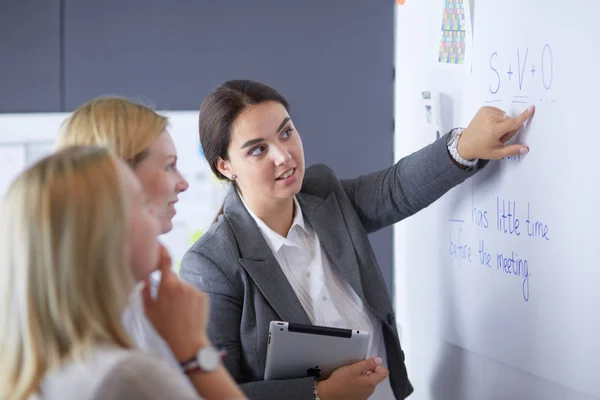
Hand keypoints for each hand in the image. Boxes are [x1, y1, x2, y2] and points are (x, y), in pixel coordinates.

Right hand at [142, 244, 210, 360]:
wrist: (188, 341)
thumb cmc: (165, 327)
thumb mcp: (149, 311)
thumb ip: (145, 292)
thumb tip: (144, 279)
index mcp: (167, 286)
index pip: (166, 262)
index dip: (162, 252)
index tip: (160, 244)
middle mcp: (182, 284)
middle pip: (174, 278)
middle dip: (169, 286)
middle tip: (167, 304)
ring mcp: (194, 289)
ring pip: (184, 287)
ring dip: (180, 295)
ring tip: (178, 312)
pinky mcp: (204, 295)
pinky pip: (194, 293)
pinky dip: (190, 300)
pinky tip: (187, 313)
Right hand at [316, 357, 388, 399]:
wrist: (329, 394)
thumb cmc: (340, 381)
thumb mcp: (354, 368)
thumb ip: (368, 364)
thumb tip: (379, 360)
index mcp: (371, 383)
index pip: (384, 372)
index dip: (378, 366)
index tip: (369, 363)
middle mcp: (370, 391)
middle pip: (375, 377)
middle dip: (368, 371)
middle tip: (356, 368)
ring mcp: (364, 396)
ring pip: (368, 383)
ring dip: (362, 377)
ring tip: (351, 375)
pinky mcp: (358, 398)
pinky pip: (362, 388)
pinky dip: (358, 383)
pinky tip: (349, 382)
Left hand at [457, 105, 534, 159]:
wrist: (465, 144)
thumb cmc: (481, 149)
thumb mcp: (497, 153)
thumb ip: (512, 150)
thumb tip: (526, 149)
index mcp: (494, 130)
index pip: (513, 122)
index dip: (524, 116)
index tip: (531, 108)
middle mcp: (490, 119)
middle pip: (510, 120)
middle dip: (508, 128)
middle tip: (498, 137)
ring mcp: (486, 112)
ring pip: (504, 116)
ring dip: (502, 123)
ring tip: (492, 131)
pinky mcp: (483, 109)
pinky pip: (498, 112)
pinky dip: (497, 118)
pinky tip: (489, 125)